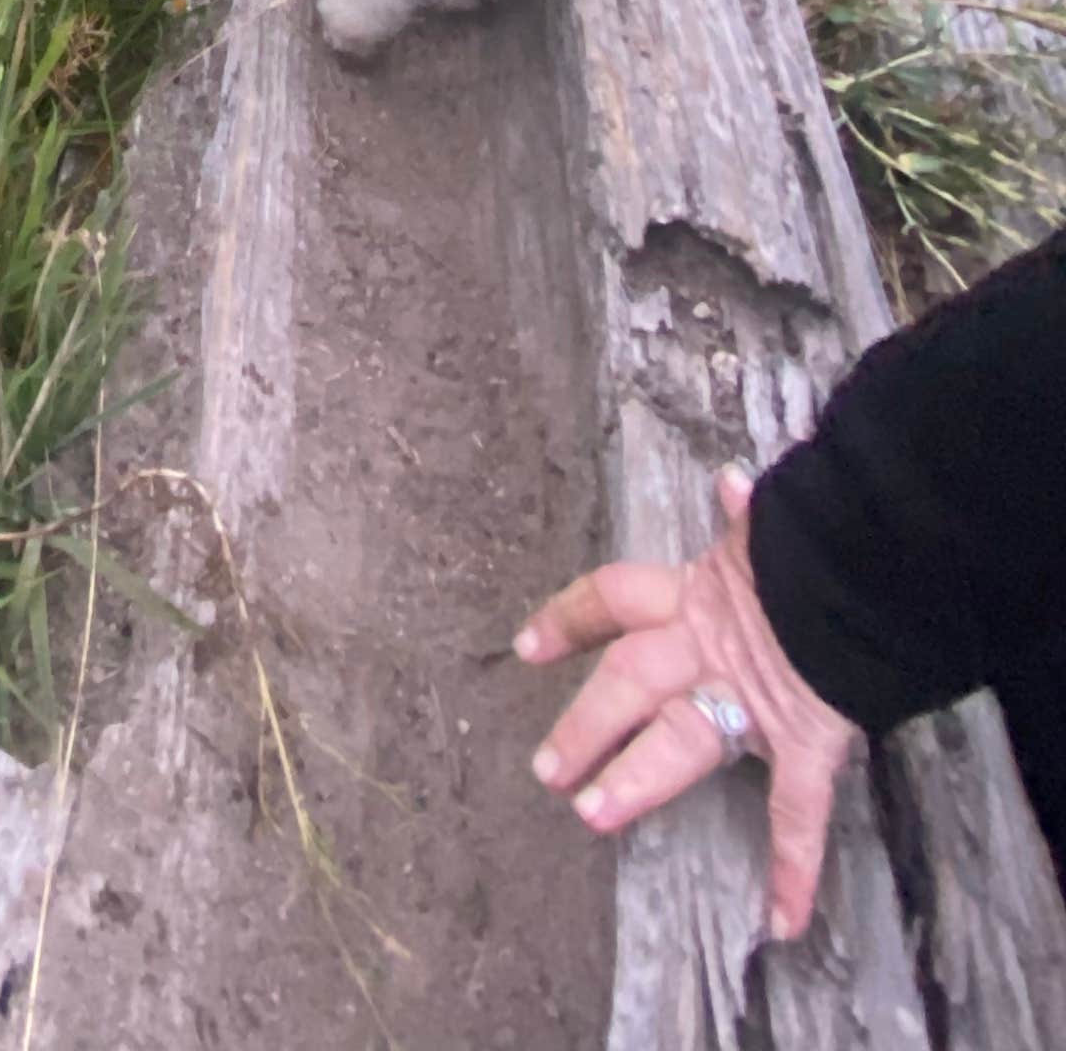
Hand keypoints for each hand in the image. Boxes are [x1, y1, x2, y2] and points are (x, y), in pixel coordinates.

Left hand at [515, 472, 859, 944]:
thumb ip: (749, 513)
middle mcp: (707, 646)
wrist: (874, 568)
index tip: (527, 648)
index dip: (569, 619)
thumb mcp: (775, 523)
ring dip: (638, 782)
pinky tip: (786, 920)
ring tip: (593, 816)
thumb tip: (733, 480)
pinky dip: (796, 867)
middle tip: (545, 772)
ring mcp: (752, 697)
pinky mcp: (804, 738)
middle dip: (585, 724)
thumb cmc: (820, 543)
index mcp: (694, 593)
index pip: (612, 600)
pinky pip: (799, 811)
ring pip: (681, 743)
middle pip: (628, 681)